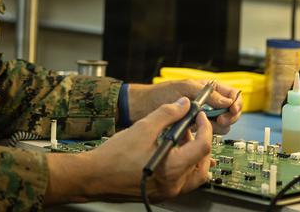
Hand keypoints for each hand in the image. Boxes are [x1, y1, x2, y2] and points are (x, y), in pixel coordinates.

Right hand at [45, 99, 213, 203]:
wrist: (95, 176)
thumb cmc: (114, 156)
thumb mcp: (143, 127)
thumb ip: (167, 114)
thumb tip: (183, 104)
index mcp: (172, 168)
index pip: (203, 146)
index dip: (204, 127)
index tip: (198, 116)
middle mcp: (174, 184)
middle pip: (203, 164)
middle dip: (201, 142)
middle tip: (191, 128)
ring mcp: (168, 192)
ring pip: (195, 175)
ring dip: (193, 156)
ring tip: (180, 139)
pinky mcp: (161, 194)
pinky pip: (182, 181)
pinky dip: (183, 166)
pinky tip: (170, 152)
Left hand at [127, 80, 241, 133]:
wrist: (141, 108)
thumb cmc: (159, 93)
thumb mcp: (184, 89)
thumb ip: (207, 94)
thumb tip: (227, 101)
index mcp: (207, 88)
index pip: (232, 94)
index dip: (236, 103)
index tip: (232, 110)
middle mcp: (207, 102)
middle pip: (230, 112)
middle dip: (228, 117)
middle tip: (219, 120)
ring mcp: (201, 116)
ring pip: (221, 125)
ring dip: (216, 126)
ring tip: (203, 124)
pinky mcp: (194, 128)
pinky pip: (207, 134)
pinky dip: (205, 134)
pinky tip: (196, 132)